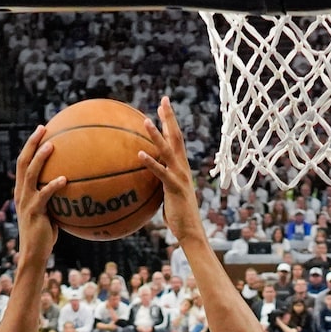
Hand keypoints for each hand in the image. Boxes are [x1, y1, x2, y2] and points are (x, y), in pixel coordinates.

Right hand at [11, 127, 61, 268]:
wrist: (34, 254)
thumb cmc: (45, 235)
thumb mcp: (50, 213)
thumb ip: (57, 199)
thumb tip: (76, 188)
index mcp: (22, 191)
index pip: (23, 163)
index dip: (30, 146)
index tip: (41, 131)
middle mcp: (21, 193)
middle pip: (22, 162)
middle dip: (32, 143)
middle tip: (42, 128)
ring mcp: (26, 202)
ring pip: (30, 174)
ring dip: (40, 158)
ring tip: (51, 146)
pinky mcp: (34, 212)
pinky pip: (44, 195)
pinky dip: (53, 186)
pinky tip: (65, 179)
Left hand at [140, 98, 206, 246]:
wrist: (190, 231)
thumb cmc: (178, 216)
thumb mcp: (166, 194)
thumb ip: (159, 182)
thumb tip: (144, 178)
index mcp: (181, 166)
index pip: (176, 138)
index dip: (170, 121)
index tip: (163, 105)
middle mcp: (183, 167)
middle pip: (176, 136)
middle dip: (169, 118)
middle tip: (163, 100)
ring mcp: (180, 176)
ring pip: (168, 150)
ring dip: (157, 135)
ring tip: (146, 121)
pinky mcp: (174, 188)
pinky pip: (161, 172)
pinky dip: (151, 162)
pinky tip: (139, 154)